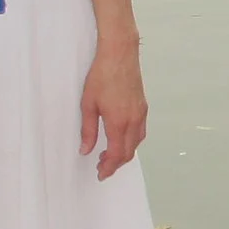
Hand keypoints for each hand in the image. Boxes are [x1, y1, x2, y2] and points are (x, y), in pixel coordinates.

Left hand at [80, 36, 146, 179]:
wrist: (120, 54)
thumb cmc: (101, 76)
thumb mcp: (88, 104)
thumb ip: (88, 130)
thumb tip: (86, 150)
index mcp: (118, 122)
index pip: (117, 154)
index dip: (109, 167)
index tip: (100, 174)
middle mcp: (133, 120)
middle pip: (129, 152)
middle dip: (116, 163)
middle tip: (102, 167)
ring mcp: (141, 113)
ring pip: (136, 142)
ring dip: (125, 153)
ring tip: (110, 155)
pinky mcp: (143, 106)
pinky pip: (140, 131)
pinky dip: (132, 141)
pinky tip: (121, 138)